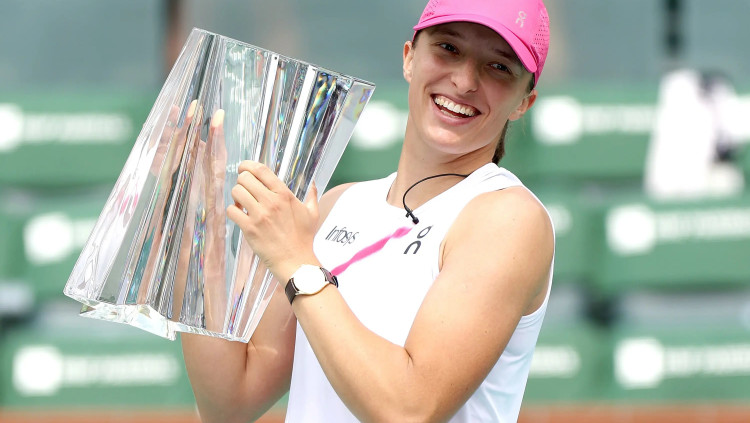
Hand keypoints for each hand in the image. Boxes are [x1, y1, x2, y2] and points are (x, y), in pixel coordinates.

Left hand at [226, 161, 319, 281]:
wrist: (296, 261)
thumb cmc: (304, 238)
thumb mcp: (313, 213)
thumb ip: (312, 195)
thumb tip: (313, 184)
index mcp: (284, 195)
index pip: (261, 170)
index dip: (248, 165)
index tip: (244, 168)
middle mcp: (271, 202)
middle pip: (245, 178)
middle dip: (242, 181)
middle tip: (245, 190)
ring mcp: (259, 215)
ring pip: (237, 192)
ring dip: (236, 196)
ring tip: (242, 203)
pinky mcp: (249, 228)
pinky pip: (232, 211)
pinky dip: (233, 211)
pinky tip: (240, 215)